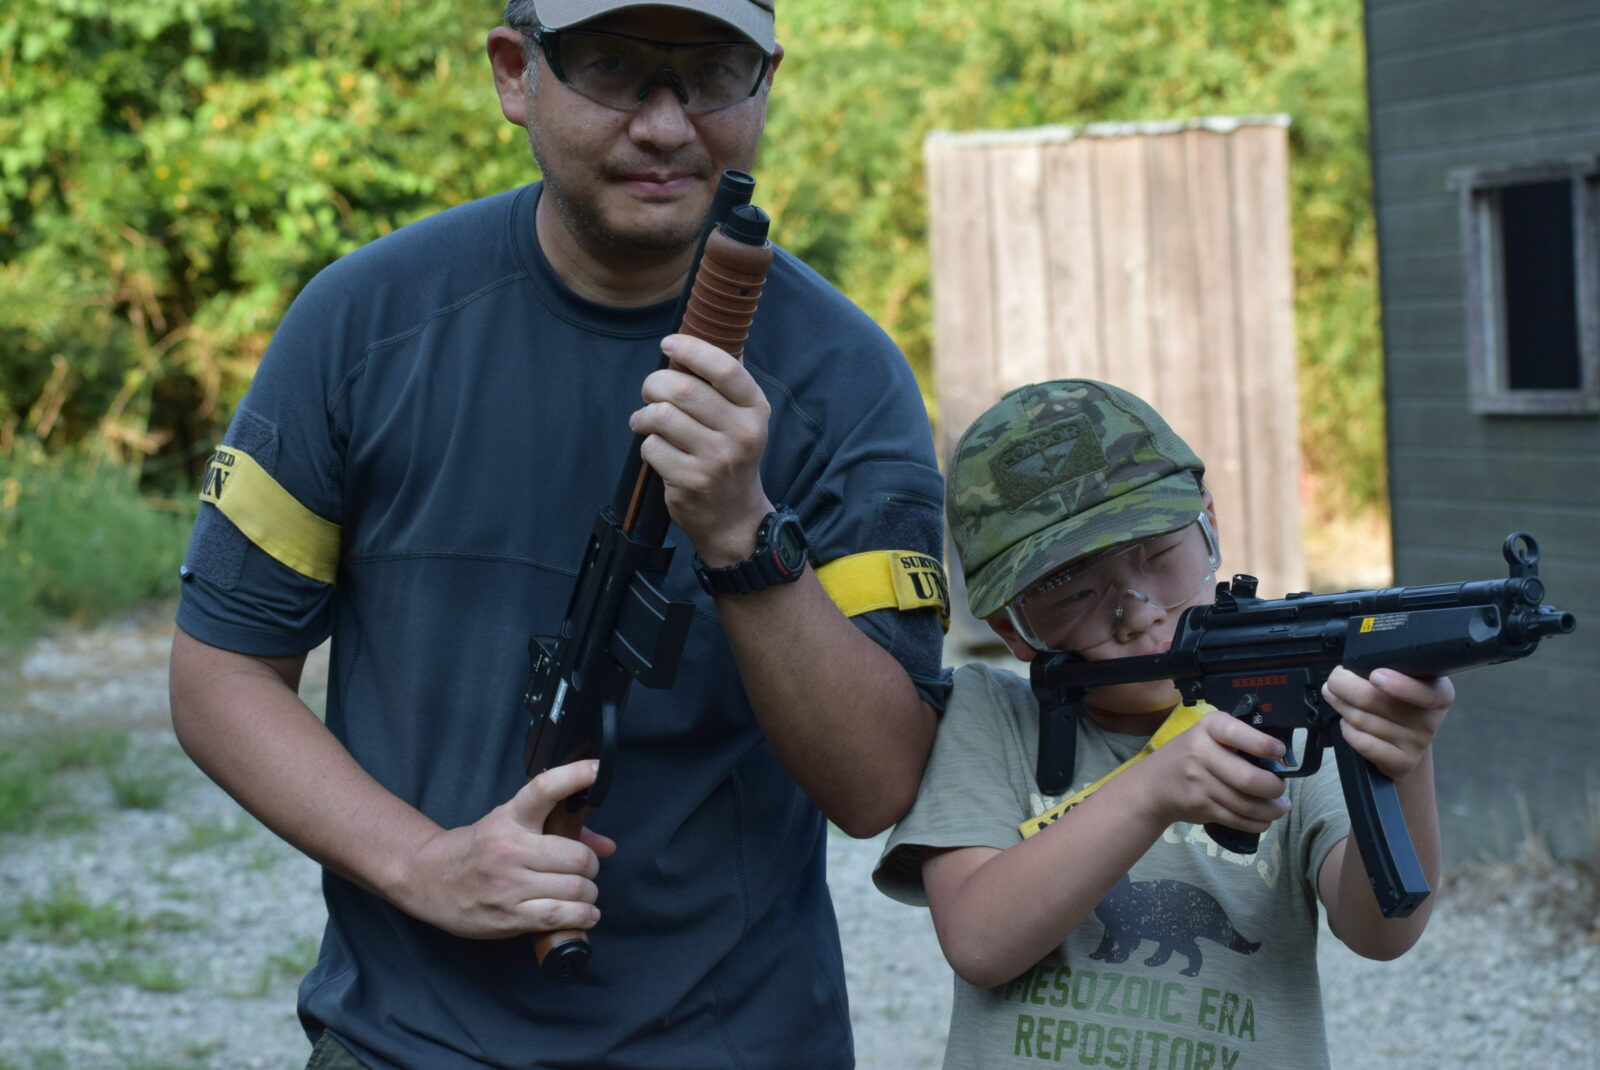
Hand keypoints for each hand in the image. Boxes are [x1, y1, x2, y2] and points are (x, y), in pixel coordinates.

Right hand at [391, 759, 617, 938]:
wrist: (427, 878)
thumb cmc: (478, 850)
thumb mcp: (512, 827)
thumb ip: (562, 830)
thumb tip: (608, 847)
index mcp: (510, 818)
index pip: (544, 789)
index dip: (574, 775)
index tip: (597, 768)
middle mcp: (510, 848)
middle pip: (577, 855)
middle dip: (590, 865)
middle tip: (584, 870)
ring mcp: (508, 884)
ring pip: (574, 888)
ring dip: (588, 894)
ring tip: (583, 894)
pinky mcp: (508, 916)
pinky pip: (558, 916)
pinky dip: (581, 917)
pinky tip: (584, 914)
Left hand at [631, 333, 771, 563]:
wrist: (734, 516)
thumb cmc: (729, 457)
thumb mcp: (742, 420)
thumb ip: (722, 384)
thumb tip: (690, 341)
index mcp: (755, 410)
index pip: (725, 368)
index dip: (691, 350)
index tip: (668, 344)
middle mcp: (741, 434)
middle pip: (683, 389)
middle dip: (654, 384)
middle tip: (650, 392)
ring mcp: (717, 460)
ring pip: (662, 417)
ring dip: (644, 416)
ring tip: (645, 421)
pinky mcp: (691, 481)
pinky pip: (652, 447)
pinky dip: (647, 445)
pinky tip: (656, 450)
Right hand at [1134, 711, 1290, 834]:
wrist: (1153, 786)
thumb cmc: (1189, 755)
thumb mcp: (1206, 736)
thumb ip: (1236, 742)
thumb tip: (1278, 763)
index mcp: (1207, 728)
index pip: (1237, 733)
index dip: (1263, 745)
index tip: (1280, 753)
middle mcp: (1200, 753)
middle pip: (1248, 778)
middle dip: (1274, 787)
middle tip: (1281, 789)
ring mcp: (1199, 783)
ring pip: (1246, 804)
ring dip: (1271, 810)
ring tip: (1281, 807)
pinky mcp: (1201, 807)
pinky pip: (1237, 819)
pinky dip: (1257, 822)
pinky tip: (1264, 819)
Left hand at [1323, 666, 1452, 780]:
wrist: (1406, 744)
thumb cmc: (1398, 702)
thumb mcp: (1404, 680)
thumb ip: (1386, 669)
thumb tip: (1346, 671)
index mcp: (1439, 693)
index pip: (1425, 692)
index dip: (1399, 685)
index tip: (1375, 676)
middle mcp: (1431, 719)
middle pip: (1375, 700)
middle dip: (1344, 686)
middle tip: (1334, 682)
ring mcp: (1418, 743)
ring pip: (1362, 720)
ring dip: (1341, 707)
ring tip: (1337, 700)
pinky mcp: (1403, 762)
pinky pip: (1363, 743)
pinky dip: (1347, 731)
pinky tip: (1347, 724)